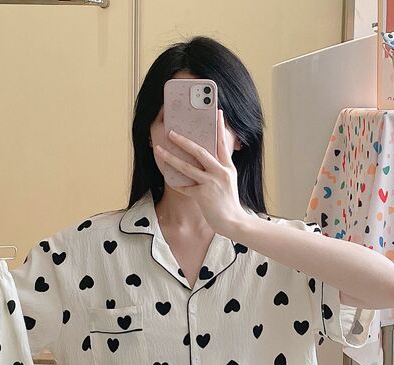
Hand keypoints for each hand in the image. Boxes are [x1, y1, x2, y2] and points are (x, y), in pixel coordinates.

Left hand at [154, 109, 247, 236]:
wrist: (234, 222)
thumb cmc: (229, 203)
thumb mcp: (229, 181)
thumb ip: (220, 168)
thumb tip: (207, 157)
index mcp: (227, 167)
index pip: (223, 143)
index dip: (219, 127)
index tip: (217, 112)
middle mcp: (220, 172)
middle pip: (200, 151)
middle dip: (184, 140)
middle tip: (171, 131)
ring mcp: (211, 183)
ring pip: (187, 167)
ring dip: (171, 158)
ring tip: (159, 150)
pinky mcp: (202, 195)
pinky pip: (185, 186)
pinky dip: (175, 182)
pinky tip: (165, 176)